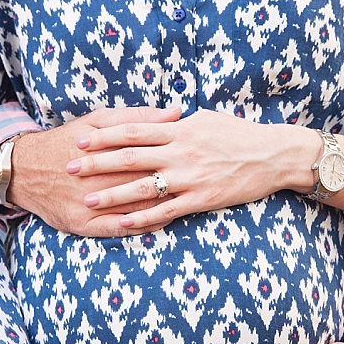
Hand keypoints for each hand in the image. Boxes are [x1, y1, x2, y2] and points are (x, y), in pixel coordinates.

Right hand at [7, 106, 181, 235]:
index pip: (145, 156)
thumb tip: (174, 112)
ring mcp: (86, 205)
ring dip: (160, 208)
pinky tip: (160, 223)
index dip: (172, 160)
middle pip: (140, 184)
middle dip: (170, 184)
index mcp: (102, 151)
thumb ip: (136, 118)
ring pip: (132, 209)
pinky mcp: (80, 225)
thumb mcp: (96, 121)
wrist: (23, 170)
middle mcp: (94, 179)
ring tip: (185, 203)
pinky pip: (116, 230)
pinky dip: (140, 227)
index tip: (194, 158)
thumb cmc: (65, 142)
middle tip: (198, 183)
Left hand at [67, 109, 343, 228]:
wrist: (274, 155)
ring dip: (112, 195)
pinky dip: (144, 218)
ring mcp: (190, 177)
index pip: (133, 130)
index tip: (80, 138)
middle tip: (69, 168)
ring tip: (87, 201)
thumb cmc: (239, 134)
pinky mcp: (202, 198)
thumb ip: (176, 122)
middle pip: (129, 157)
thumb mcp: (205, 119)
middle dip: (96, 163)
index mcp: (179, 129)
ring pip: (143, 187)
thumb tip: (154, 119)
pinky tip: (123, 224)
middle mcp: (180, 151)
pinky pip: (167, 211)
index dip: (104, 135)